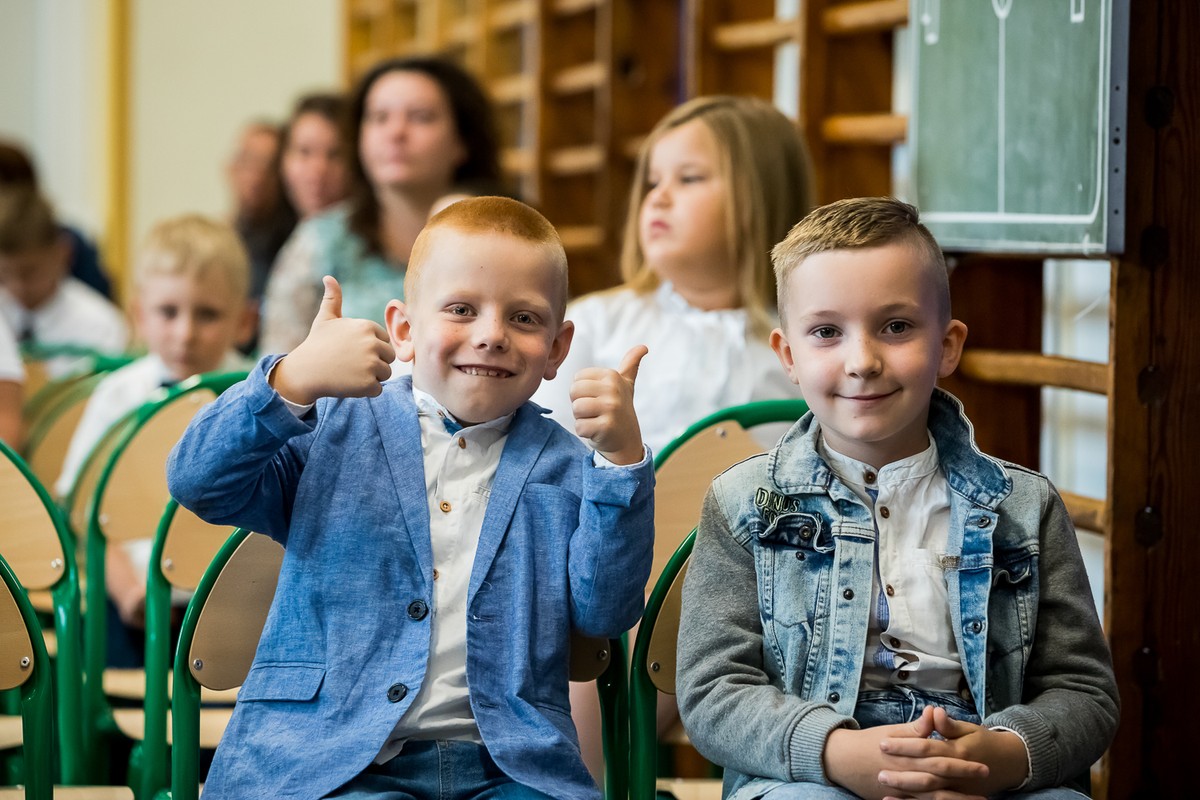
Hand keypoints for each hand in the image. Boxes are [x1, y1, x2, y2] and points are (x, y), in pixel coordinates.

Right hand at [271, 276, 395, 404]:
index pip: (384, 341)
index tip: (351, 350)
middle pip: (388, 357)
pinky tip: (348, 383)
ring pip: (385, 373)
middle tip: (351, 364)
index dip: (369, 348)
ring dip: (370, 377)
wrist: (304, 371)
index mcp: (366, 326)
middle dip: (373, 363)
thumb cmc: (316, 344)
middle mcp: (371, 343)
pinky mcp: (368, 383)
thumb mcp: (325, 319)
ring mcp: (370, 364)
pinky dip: (365, 391)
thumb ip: (333, 299)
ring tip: (349, 373)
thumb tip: (328, 277)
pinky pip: (378, 389)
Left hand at [569, 345, 647, 464]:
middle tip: (596, 411)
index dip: (582, 392)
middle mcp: (613, 389)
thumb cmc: (620, 410)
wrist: (627, 440)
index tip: (598, 398)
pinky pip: (580, 427)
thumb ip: (630, 364)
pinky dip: (585, 432)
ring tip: (597, 420)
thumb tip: (644, 347)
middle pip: (574, 392)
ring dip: (582, 418)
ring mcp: (611, 408)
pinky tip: (598, 432)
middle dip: (580, 404)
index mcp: (612, 376)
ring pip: (576, 409)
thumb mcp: (626, 384)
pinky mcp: (606, 426)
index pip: (577, 379)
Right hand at [825, 710, 986, 799]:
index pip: (940, 759)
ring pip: (933, 798)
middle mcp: (907, 774)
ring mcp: (901, 790)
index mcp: (908, 755)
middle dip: (965, 782)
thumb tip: (934, 712)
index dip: (963, 763)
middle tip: (986, 782)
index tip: (984, 764)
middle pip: (941, 780)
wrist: (841, 760)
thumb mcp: (891, 731)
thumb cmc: (868, 743)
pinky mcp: (895, 799)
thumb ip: (915, 727)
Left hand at [877, 707, 1026, 798]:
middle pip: (926, 775)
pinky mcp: (957, 797)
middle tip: (879, 773)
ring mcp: (959, 789)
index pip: (926, 748)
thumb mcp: (968, 729)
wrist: (1007, 763)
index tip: (883, 742)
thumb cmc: (982, 742)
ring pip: (930, 794)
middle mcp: (958, 774)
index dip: (904, 745)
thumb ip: (948, 724)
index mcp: (958, 752)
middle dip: (902, 775)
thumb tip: (933, 711)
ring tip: (884, 790)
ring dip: (907, 793)